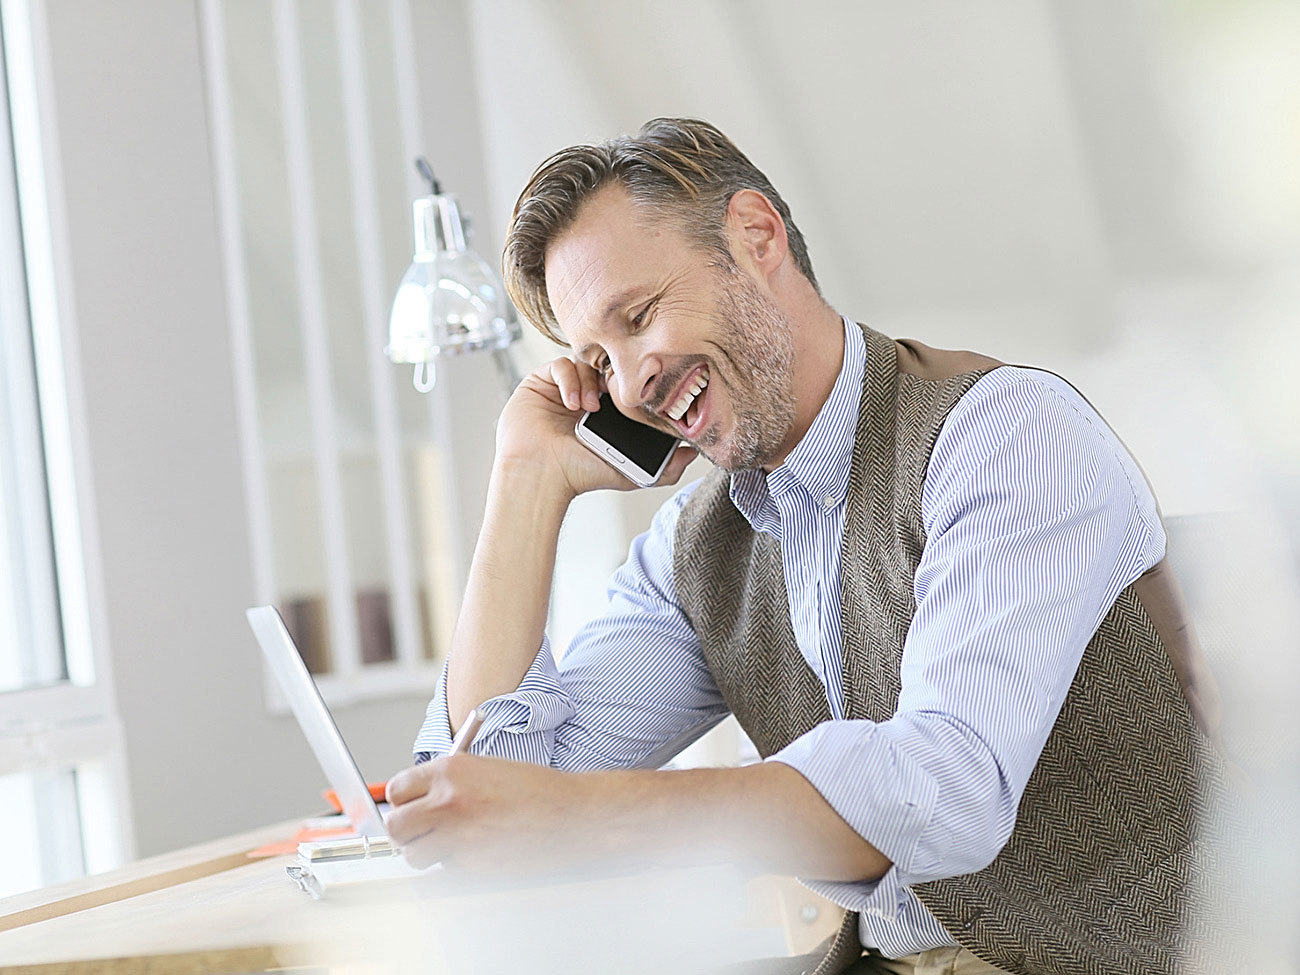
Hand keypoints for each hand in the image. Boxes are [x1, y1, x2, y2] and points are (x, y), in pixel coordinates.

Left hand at [385, 755, 592, 876]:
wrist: (571, 815)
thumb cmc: (536, 791)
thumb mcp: (486, 769)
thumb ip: (448, 783)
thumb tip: (418, 802)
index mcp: (450, 770)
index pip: (397, 790)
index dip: (404, 802)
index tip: (412, 809)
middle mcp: (447, 802)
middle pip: (395, 826)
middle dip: (407, 832)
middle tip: (424, 833)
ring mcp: (456, 837)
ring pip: (413, 857)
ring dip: (428, 855)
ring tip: (456, 846)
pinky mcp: (469, 869)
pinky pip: (439, 877)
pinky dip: (450, 873)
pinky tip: (474, 858)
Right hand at [494, 357, 696, 499]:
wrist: (542, 476)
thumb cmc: (580, 475)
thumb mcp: (633, 473)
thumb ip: (667, 467)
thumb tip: (694, 453)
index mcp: (604, 411)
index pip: (622, 382)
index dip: (630, 383)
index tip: (638, 392)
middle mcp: (583, 396)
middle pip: (604, 367)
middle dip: (611, 377)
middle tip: (616, 392)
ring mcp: (561, 388)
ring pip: (584, 362)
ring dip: (590, 382)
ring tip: (590, 407)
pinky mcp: (540, 382)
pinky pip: (560, 364)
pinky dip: (569, 379)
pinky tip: (572, 403)